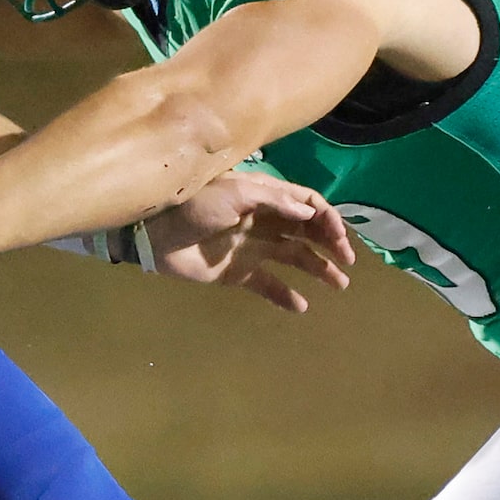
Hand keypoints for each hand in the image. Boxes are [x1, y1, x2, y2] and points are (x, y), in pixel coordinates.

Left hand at [145, 172, 354, 312]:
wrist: (152, 236)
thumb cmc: (192, 207)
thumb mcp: (233, 193)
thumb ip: (273, 201)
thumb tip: (309, 213)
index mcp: (264, 198)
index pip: (306, 204)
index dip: (327, 219)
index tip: (338, 237)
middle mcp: (264, 222)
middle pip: (306, 232)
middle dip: (330, 244)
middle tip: (347, 261)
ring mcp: (252, 248)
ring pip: (295, 258)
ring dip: (318, 269)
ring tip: (339, 285)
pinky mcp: (238, 273)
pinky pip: (268, 285)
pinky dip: (285, 296)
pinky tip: (301, 306)